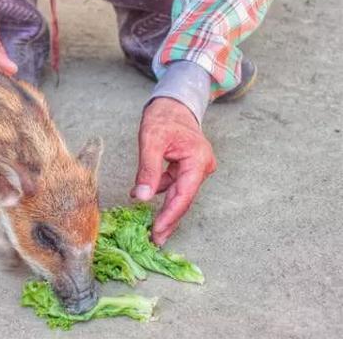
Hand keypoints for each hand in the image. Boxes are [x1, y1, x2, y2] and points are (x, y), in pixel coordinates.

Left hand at [130, 97, 216, 244]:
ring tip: (150, 227)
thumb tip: (141, 197)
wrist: (173, 102)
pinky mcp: (189, 167)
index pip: (183, 196)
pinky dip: (161, 192)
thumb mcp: (150, 142)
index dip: (169, 216)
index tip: (157, 233)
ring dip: (164, 208)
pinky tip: (143, 195)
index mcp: (197, 161)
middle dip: (169, 220)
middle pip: (184, 199)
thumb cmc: (163, 117)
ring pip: (180, 194)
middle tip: (155, 240)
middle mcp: (202, 166)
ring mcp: (197, 167)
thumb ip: (147, 170)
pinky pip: (175, 185)